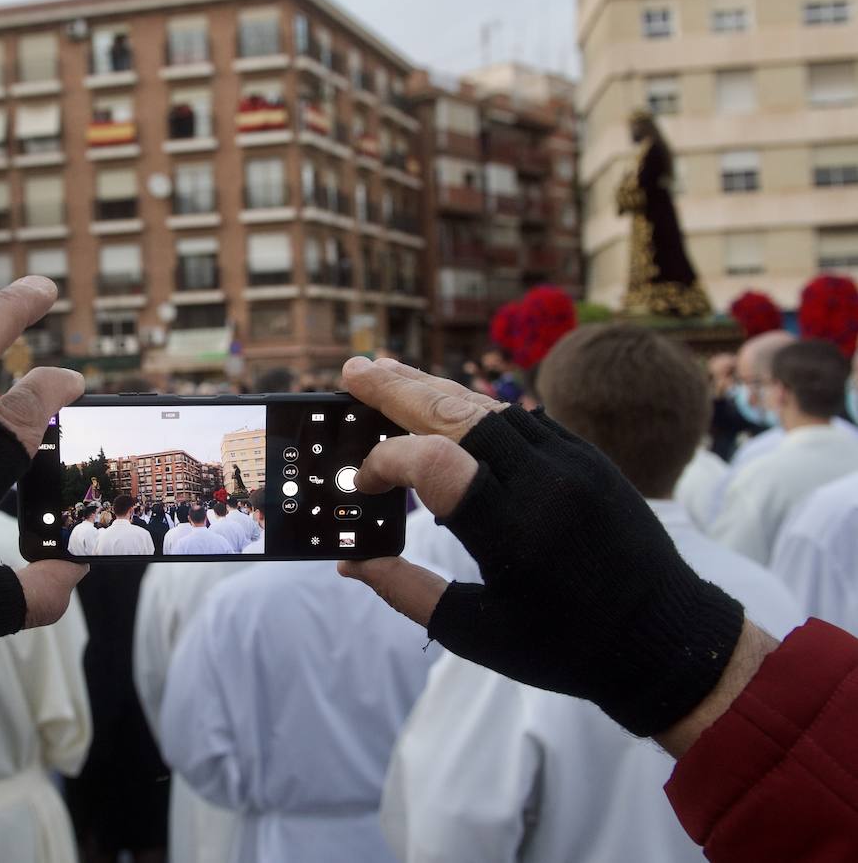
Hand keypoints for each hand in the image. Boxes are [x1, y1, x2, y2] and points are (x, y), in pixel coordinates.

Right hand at [336, 357, 744, 738]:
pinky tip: (443, 407)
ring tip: (387, 376)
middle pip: (458, 414)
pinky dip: (474, 409)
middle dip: (398, 389)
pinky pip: (520, 417)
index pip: (434, 465)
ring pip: (488, 407)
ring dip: (433, 390)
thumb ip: (408, 592)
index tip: (361, 482)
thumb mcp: (477, 632)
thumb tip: (350, 564)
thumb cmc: (567, 647)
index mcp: (514, 533)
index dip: (384, 463)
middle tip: (353, 370)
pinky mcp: (588, 456)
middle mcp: (545, 484)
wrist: (667, 637)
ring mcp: (572, 462)